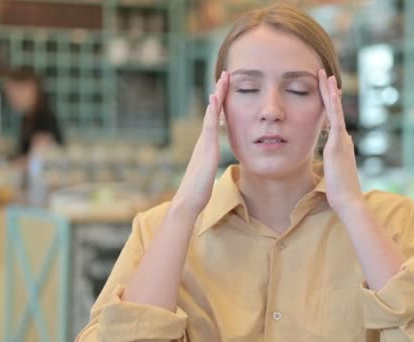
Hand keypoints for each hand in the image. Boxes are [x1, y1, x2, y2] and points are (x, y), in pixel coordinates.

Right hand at [171, 71, 228, 215]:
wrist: (188, 201)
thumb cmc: (198, 191)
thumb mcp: (208, 173)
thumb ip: (210, 164)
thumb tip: (212, 162)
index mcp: (206, 145)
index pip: (215, 119)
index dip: (220, 104)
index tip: (225, 89)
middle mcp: (203, 140)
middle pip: (212, 111)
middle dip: (219, 93)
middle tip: (225, 74)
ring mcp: (203, 143)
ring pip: (211, 114)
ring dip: (217, 95)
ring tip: (223, 79)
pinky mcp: (206, 149)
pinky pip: (210, 126)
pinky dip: (212, 112)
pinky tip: (215, 99)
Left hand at [317, 69, 362, 212]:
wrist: (349, 201)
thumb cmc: (340, 193)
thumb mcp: (333, 176)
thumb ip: (331, 167)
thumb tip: (327, 167)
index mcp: (341, 146)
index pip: (333, 121)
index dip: (329, 105)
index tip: (326, 91)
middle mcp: (343, 140)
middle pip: (335, 110)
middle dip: (329, 92)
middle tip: (324, 74)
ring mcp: (342, 140)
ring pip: (335, 110)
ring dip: (329, 91)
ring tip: (324, 75)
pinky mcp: (338, 143)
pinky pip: (335, 119)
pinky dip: (333, 104)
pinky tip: (330, 91)